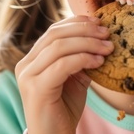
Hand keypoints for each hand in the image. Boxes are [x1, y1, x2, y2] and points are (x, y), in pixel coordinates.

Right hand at [15, 16, 113, 133]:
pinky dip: (83, 59)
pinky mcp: (36, 88)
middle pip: (56, 34)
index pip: (54, 31)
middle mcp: (26, 64)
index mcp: (32, 59)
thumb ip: (79, 58)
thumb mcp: (74, 78)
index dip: (77, 23)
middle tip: (108, 34)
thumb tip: (101, 38)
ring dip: (88, 44)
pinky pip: (62, 64)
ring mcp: (28, 76)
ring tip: (108, 48)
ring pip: (59, 46)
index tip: (100, 23)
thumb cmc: (64, 110)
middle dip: (85, 31)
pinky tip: (99, 62)